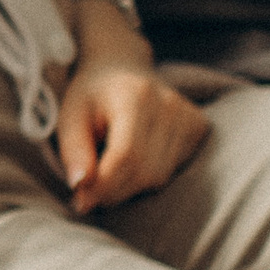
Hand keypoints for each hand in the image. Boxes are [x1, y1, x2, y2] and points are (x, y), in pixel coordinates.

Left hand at [54, 49, 208, 213]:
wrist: (122, 67)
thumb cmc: (92, 96)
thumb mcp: (70, 117)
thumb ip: (74, 151)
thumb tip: (80, 186)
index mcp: (135, 96)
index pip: (126, 155)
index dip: (103, 186)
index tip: (81, 202)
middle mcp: (169, 104)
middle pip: (145, 171)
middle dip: (114, 192)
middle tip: (90, 193)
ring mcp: (189, 116)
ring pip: (159, 177)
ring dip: (130, 187)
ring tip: (110, 171)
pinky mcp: (199, 127)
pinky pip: (173, 170)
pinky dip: (149, 176)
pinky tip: (136, 160)